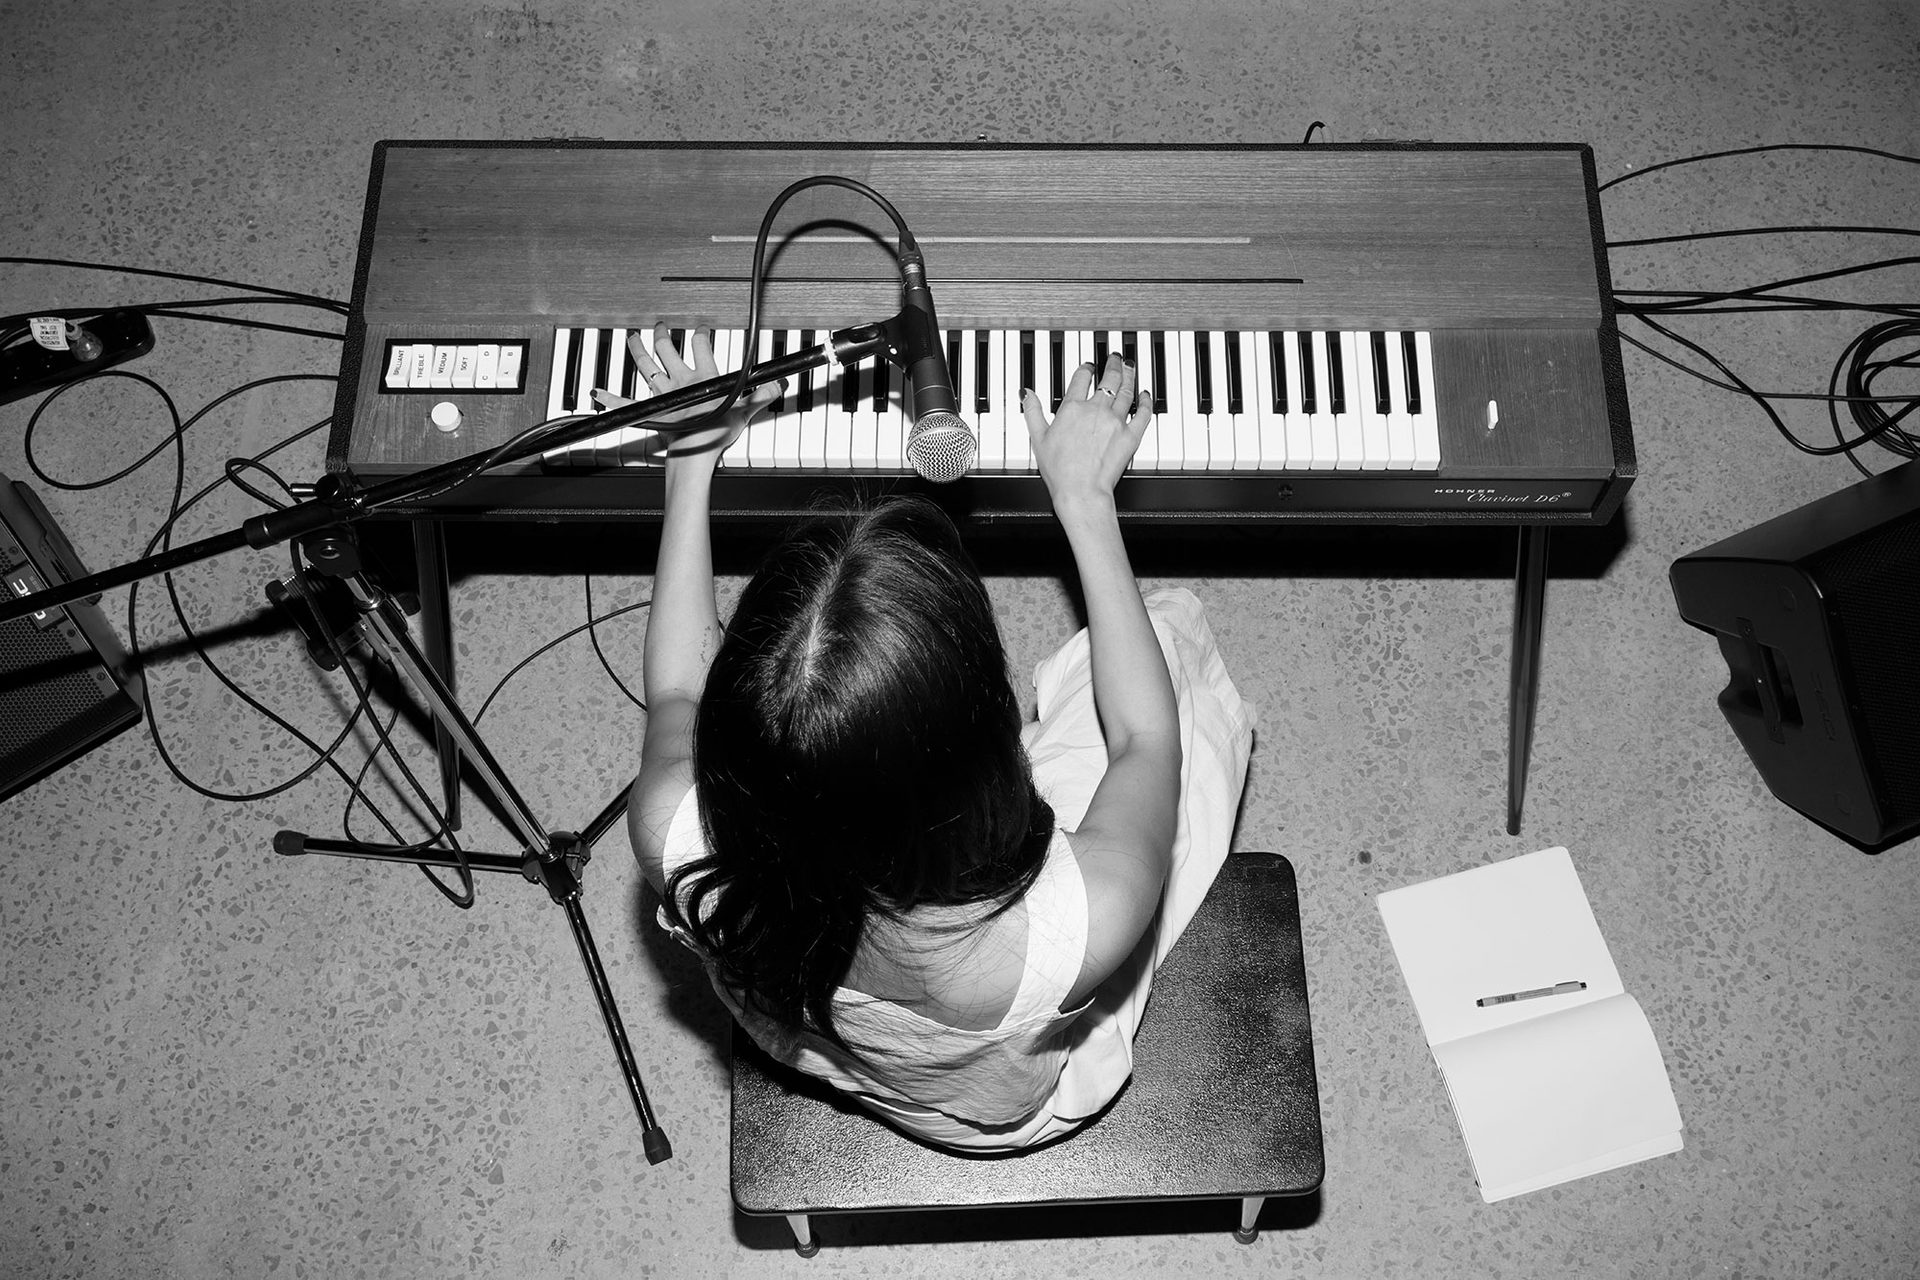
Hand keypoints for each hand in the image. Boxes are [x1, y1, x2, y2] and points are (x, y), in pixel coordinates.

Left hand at [597, 324, 779, 465]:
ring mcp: (662, 395)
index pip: (701, 346)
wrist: (695, 455)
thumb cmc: (716, 434)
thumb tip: (779, 384)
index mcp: (702, 379)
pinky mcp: (650, 412)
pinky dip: (610, 399)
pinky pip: (625, 403)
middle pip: (667, 349)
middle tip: (662, 326)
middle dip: (664, 334)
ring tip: (632, 337)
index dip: (702, 334)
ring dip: (637, 349)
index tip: (702, 330)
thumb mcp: (743, 413)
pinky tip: (596, 394)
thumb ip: (761, 396)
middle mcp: (679, 382)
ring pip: (645, 365)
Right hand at [1022, 354, 1151, 508]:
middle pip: (1108, 378)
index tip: (1088, 366)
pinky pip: (1143, 414)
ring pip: (1127, 390)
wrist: (1081, 491)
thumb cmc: (1060, 471)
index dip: (1086, 368)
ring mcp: (1116, 422)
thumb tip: (1026, 393)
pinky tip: (1145, 394)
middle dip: (1113, 364)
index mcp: (1072, 408)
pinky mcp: (1131, 436)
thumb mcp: (1038, 439)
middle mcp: (1096, 410)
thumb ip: (1032, 412)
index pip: (1081, 378)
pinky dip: (1145, 402)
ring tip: (1130, 366)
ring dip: (1129, 375)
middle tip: (1115, 357)